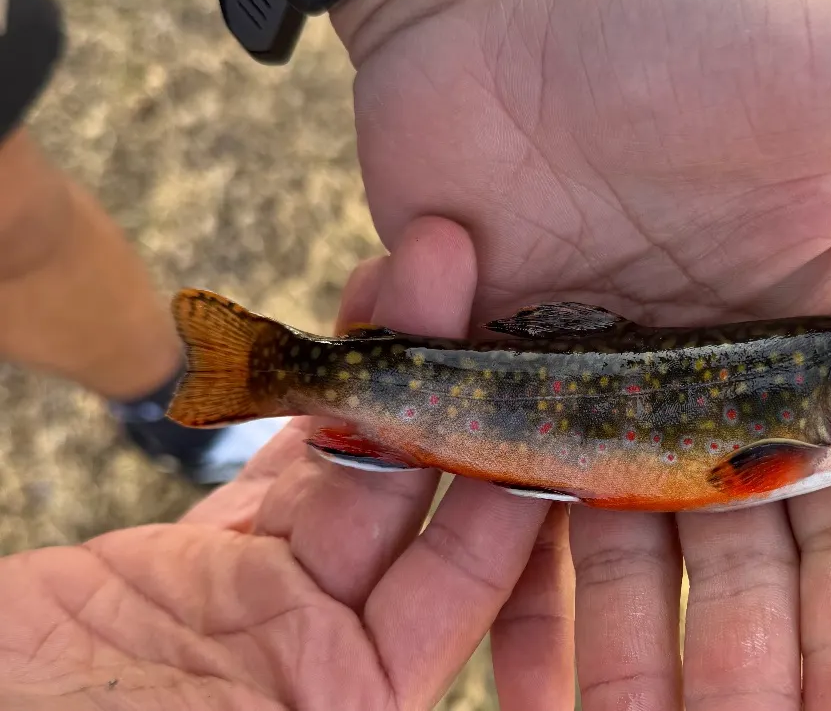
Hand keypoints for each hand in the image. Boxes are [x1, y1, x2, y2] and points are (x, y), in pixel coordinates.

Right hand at [0, 230, 560, 710]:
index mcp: (345, 704)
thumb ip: (325, 693)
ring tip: (422, 266)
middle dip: (444, 388)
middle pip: (410, 501)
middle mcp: (323, 653)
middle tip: (474, 283)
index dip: (496, 483)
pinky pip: (276, 455)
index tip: (526, 389)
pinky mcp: (200, 554)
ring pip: (348, 458)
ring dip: (385, 362)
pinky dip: (309, 386)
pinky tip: (355, 318)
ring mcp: (263, 596)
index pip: (459, 586)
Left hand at [331, 0, 830, 709]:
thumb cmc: (686, 24)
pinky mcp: (483, 363)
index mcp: (807, 337)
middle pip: (728, 562)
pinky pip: (491, 497)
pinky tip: (504, 673)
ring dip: (615, 660)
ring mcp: (585, 380)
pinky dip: (497, 582)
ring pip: (609, 557)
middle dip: (734, 672)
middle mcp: (699, 378)